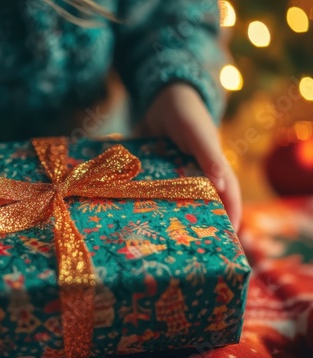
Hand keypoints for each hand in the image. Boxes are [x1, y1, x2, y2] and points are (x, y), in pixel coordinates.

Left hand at [143, 84, 241, 230]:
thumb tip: (222, 185)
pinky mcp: (156, 172)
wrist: (160, 98)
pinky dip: (149, 202)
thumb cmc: (186, 113)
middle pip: (201, 204)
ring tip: (161, 241)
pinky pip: (154, 191)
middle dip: (197, 225)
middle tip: (189, 249)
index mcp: (214, 168)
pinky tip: (137, 217)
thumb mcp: (197, 133)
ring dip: (171, 217)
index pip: (228, 198)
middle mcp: (196, 175)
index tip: (228, 242)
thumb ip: (208, 155)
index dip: (230, 219)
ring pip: (177, 201)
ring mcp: (176, 175)